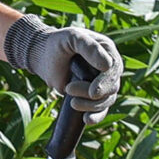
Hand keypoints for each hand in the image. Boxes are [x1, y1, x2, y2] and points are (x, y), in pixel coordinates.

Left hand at [5, 17, 124, 116]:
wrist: (43, 57)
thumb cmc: (58, 44)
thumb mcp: (72, 37)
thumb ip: (89, 47)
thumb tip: (108, 65)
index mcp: (107, 51)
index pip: (114, 70)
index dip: (105, 83)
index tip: (92, 92)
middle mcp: (108, 68)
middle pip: (111, 88)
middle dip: (92, 95)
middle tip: (69, 89)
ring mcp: (102, 83)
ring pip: (106, 101)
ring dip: (89, 105)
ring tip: (71, 102)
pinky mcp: (93, 97)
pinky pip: (101, 110)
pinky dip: (95, 117)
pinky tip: (86, 120)